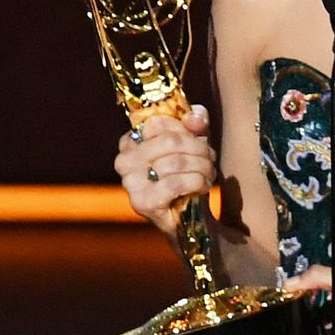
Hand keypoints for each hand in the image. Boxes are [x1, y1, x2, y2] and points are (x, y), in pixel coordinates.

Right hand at [113, 105, 214, 236]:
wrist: (192, 216)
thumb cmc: (188, 173)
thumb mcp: (194, 140)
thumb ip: (195, 121)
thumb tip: (195, 117)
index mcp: (130, 141)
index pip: (159, 122)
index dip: (186, 130)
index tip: (200, 140)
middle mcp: (124, 161)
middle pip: (170, 141)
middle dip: (199, 149)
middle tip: (210, 159)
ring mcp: (130, 183)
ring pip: (177, 162)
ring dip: (203, 167)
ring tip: (209, 174)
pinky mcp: (143, 203)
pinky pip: (176, 183)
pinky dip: (197, 182)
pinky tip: (203, 187)